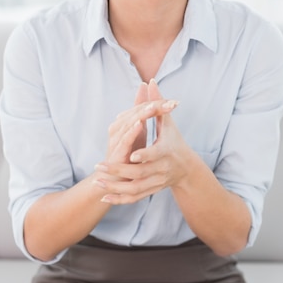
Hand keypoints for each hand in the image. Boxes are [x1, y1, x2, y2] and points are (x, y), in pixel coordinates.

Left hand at [94, 80, 186, 203]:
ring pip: (134, 189)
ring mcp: (156, 182)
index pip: (154, 155)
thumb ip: (157, 104)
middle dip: (119, 171)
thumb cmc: (174, 141)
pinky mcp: (150, 191)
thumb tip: (150, 81)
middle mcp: (161, 169)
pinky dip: (119, 200)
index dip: (144, 155)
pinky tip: (104, 198)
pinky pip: (133, 198)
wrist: (185, 168)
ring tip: (97, 182)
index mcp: (166, 151)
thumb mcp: (167, 123)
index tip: (131, 155)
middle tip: (100, 166)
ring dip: (115, 188)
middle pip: (139, 173)